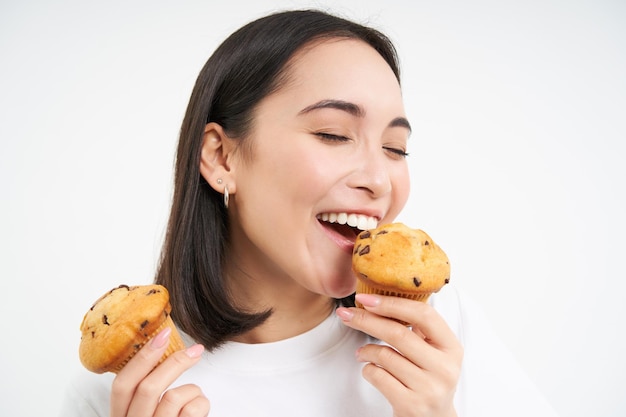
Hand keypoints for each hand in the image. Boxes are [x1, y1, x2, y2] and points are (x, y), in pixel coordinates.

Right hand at [110, 327, 209, 416]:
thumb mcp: (143, 413)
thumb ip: (146, 392)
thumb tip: (165, 349)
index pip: (122, 385)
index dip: (142, 358)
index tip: (163, 334)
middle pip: (149, 388)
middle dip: (175, 363)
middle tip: (195, 350)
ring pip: (173, 398)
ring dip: (192, 389)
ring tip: (196, 394)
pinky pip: (193, 410)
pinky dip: (202, 402)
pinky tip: (200, 408)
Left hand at [336, 294, 462, 416]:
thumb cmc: (428, 379)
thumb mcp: (432, 352)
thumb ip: (416, 328)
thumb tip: (378, 300)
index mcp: (451, 347)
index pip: (423, 314)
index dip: (392, 303)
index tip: (366, 298)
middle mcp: (444, 368)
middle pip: (398, 333)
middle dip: (366, 320)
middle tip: (346, 314)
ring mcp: (429, 388)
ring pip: (385, 356)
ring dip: (366, 350)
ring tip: (362, 352)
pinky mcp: (411, 405)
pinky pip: (378, 376)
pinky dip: (368, 369)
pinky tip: (370, 369)